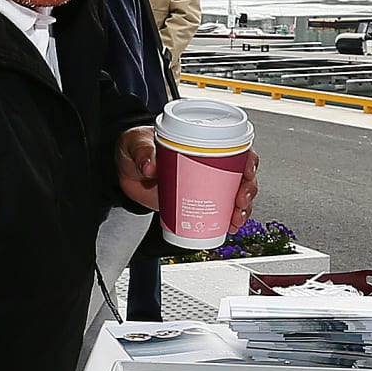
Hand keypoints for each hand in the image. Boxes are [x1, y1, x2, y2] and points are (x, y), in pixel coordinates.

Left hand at [114, 131, 260, 232]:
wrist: (123, 169)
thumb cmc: (135, 146)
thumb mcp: (137, 142)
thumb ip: (144, 151)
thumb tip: (150, 165)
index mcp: (201, 144)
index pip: (235, 148)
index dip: (248, 160)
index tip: (247, 171)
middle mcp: (207, 164)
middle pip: (240, 176)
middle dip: (247, 190)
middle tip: (240, 201)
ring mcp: (202, 185)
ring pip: (233, 196)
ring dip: (241, 209)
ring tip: (235, 219)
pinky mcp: (193, 203)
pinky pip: (217, 213)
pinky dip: (226, 221)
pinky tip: (228, 227)